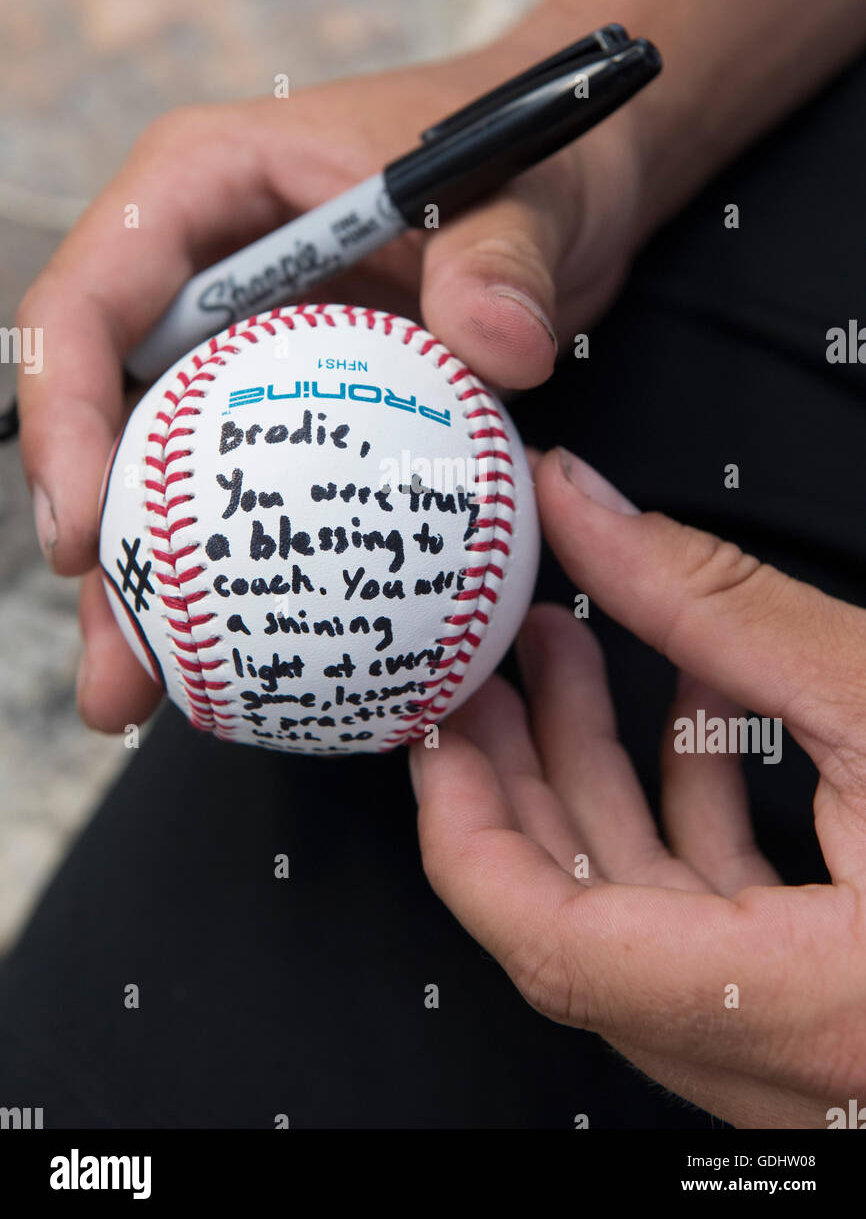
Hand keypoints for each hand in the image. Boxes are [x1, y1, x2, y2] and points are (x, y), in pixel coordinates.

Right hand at [16, 43, 642, 731]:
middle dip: (98, 547)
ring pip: (164, 472)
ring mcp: (236, 345)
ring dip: (158, 588)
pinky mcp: (287, 404)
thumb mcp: (520, 193)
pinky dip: (248, 571)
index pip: (86, 302)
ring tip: (148, 700)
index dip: (61, 420)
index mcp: (199, 189)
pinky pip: (249, 491)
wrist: (571, 179)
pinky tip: (251, 656)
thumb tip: (498, 348)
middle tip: (113, 669)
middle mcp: (195, 272)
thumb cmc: (526, 157)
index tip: (86, 537)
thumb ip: (502, 261)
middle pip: (103, 415)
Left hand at [410, 448, 865, 1127]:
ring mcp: (809, 1049)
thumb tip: (590, 512)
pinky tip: (690, 702)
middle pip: (581, 922)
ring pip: (646, 918)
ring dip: (604, 778)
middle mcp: (796, 1064)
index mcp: (811, 1007)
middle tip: (485, 658)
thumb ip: (721, 608)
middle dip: (522, 775)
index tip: (435, 720)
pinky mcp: (832, 1003)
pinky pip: (718, 918)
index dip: (469, 824)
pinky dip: (688, 812)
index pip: (557, 948)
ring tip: (573, 650)